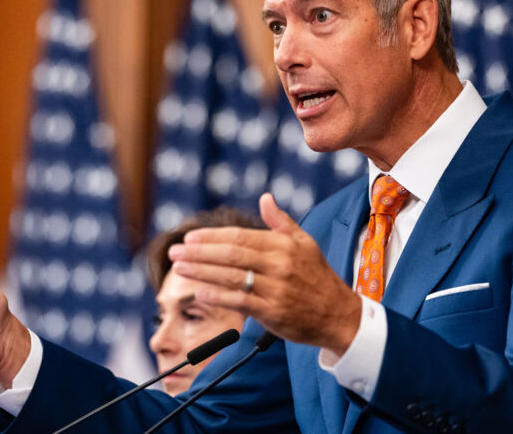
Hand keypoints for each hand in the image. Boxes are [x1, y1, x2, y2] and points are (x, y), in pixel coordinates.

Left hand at [169, 193, 361, 353]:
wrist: (338, 314)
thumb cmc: (317, 276)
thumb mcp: (304, 243)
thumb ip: (280, 221)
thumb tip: (265, 198)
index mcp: (283, 244)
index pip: (239, 236)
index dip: (211, 237)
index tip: (189, 238)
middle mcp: (279, 264)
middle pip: (231, 254)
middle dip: (199, 253)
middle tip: (175, 251)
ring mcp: (275, 289)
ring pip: (231, 277)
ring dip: (201, 272)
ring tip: (179, 269)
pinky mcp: (273, 312)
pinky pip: (240, 302)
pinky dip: (218, 297)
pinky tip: (199, 293)